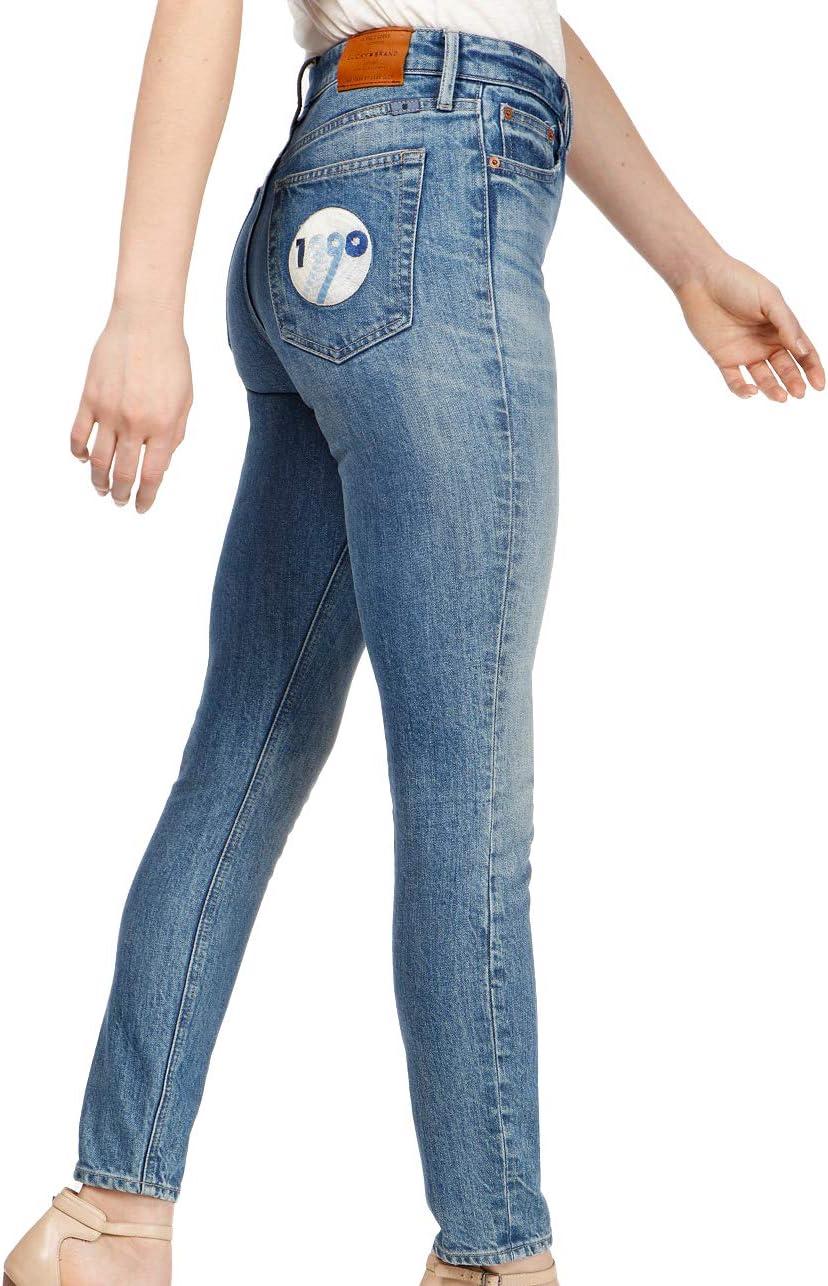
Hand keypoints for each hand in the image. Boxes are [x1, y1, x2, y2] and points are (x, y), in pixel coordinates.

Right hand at [71, 303, 192, 511]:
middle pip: (122, 473)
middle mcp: (135, 424)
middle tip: (119, 501)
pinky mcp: (89, 398)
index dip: (146, 496)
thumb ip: (175, 435)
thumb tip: (161, 463)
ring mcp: (109, 412)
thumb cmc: (171, 360)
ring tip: (100, 489)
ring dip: (97, 480)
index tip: (141, 506)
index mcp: (164, 427)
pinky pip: (78, 434)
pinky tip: (83, 459)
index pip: (152, 475)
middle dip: (120, 493)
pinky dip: (78, 451)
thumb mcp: (185, 401)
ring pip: (98, 460)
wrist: (146, 323)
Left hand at [675, 255, 823, 401]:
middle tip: (799, 393)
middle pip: (785, 368)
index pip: (802, 352)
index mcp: (781, 327)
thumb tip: (802, 350)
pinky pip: (734, 380)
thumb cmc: (739, 282)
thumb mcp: (770, 299)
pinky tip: (751, 392)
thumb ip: (787, 324)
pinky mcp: (724, 358)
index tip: (819, 385)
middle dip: (794, 381)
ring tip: (780, 397)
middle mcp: (765, 342)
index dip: (812, 368)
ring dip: (772, 389)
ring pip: (762, 378)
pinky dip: (742, 389)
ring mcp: (745, 351)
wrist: (703, 280)